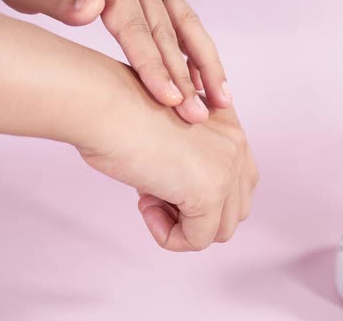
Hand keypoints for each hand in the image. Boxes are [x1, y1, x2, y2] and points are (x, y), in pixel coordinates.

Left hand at [0, 0, 231, 122]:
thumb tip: (92, 8)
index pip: (137, 30)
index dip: (155, 67)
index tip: (170, 100)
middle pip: (167, 36)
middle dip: (185, 79)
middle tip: (198, 115)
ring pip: (186, 31)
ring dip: (205, 67)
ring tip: (222, 99)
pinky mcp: (151, 3)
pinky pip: (183, 28)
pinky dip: (196, 55)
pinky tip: (204, 81)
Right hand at [79, 86, 257, 250]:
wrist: (104, 102)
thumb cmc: (119, 115)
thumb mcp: (167, 138)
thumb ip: (189, 165)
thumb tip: (185, 204)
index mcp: (229, 127)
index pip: (239, 184)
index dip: (201, 197)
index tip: (162, 184)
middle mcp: (236, 145)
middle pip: (236, 210)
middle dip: (197, 215)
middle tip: (155, 196)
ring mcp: (227, 168)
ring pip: (222, 230)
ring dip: (184, 226)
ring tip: (149, 199)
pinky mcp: (209, 192)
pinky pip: (198, 239)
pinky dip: (169, 236)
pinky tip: (145, 205)